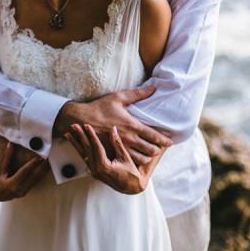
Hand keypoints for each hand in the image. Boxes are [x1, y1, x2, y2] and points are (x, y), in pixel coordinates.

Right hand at [0, 142, 50, 201]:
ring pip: (37, 180)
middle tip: (49, 156)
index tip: (38, 156)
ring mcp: (24, 192)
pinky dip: (40, 174)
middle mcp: (20, 190)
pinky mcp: (26, 191)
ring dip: (44, 170)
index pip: (24, 172)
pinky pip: (35, 182)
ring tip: (50, 160)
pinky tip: (45, 168)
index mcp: (12, 185)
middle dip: (42, 166)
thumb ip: (6, 157)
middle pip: (34, 176)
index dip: (31, 164)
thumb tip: (11, 143)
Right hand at [54, 87, 171, 165]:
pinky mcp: (113, 153)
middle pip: (151, 151)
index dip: (164, 141)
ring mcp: (121, 148)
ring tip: (149, 153)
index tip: (169, 142)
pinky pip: (129, 162)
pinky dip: (135, 161)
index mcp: (133, 125)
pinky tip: (136, 158)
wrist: (80, 120)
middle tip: (159, 147)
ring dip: (148, 157)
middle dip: (157, 150)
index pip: (155, 137)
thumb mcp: (118, 98)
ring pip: (142, 160)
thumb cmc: (99, 108)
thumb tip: (153, 88)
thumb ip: (137, 94)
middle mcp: (129, 139)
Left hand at [65, 124, 147, 194]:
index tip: (86, 125)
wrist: (132, 187)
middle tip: (73, 125)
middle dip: (79, 136)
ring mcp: (94, 172)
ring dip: (75, 143)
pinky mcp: (94, 172)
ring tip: (67, 134)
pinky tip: (75, 143)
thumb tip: (113, 129)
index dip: (91, 135)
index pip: (95, 147)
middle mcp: (96, 170)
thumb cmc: (131, 173)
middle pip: (86, 150)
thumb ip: (117, 143)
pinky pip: (85, 159)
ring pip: (83, 154)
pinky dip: (80, 150)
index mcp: (104, 166)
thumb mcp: (125, 157)